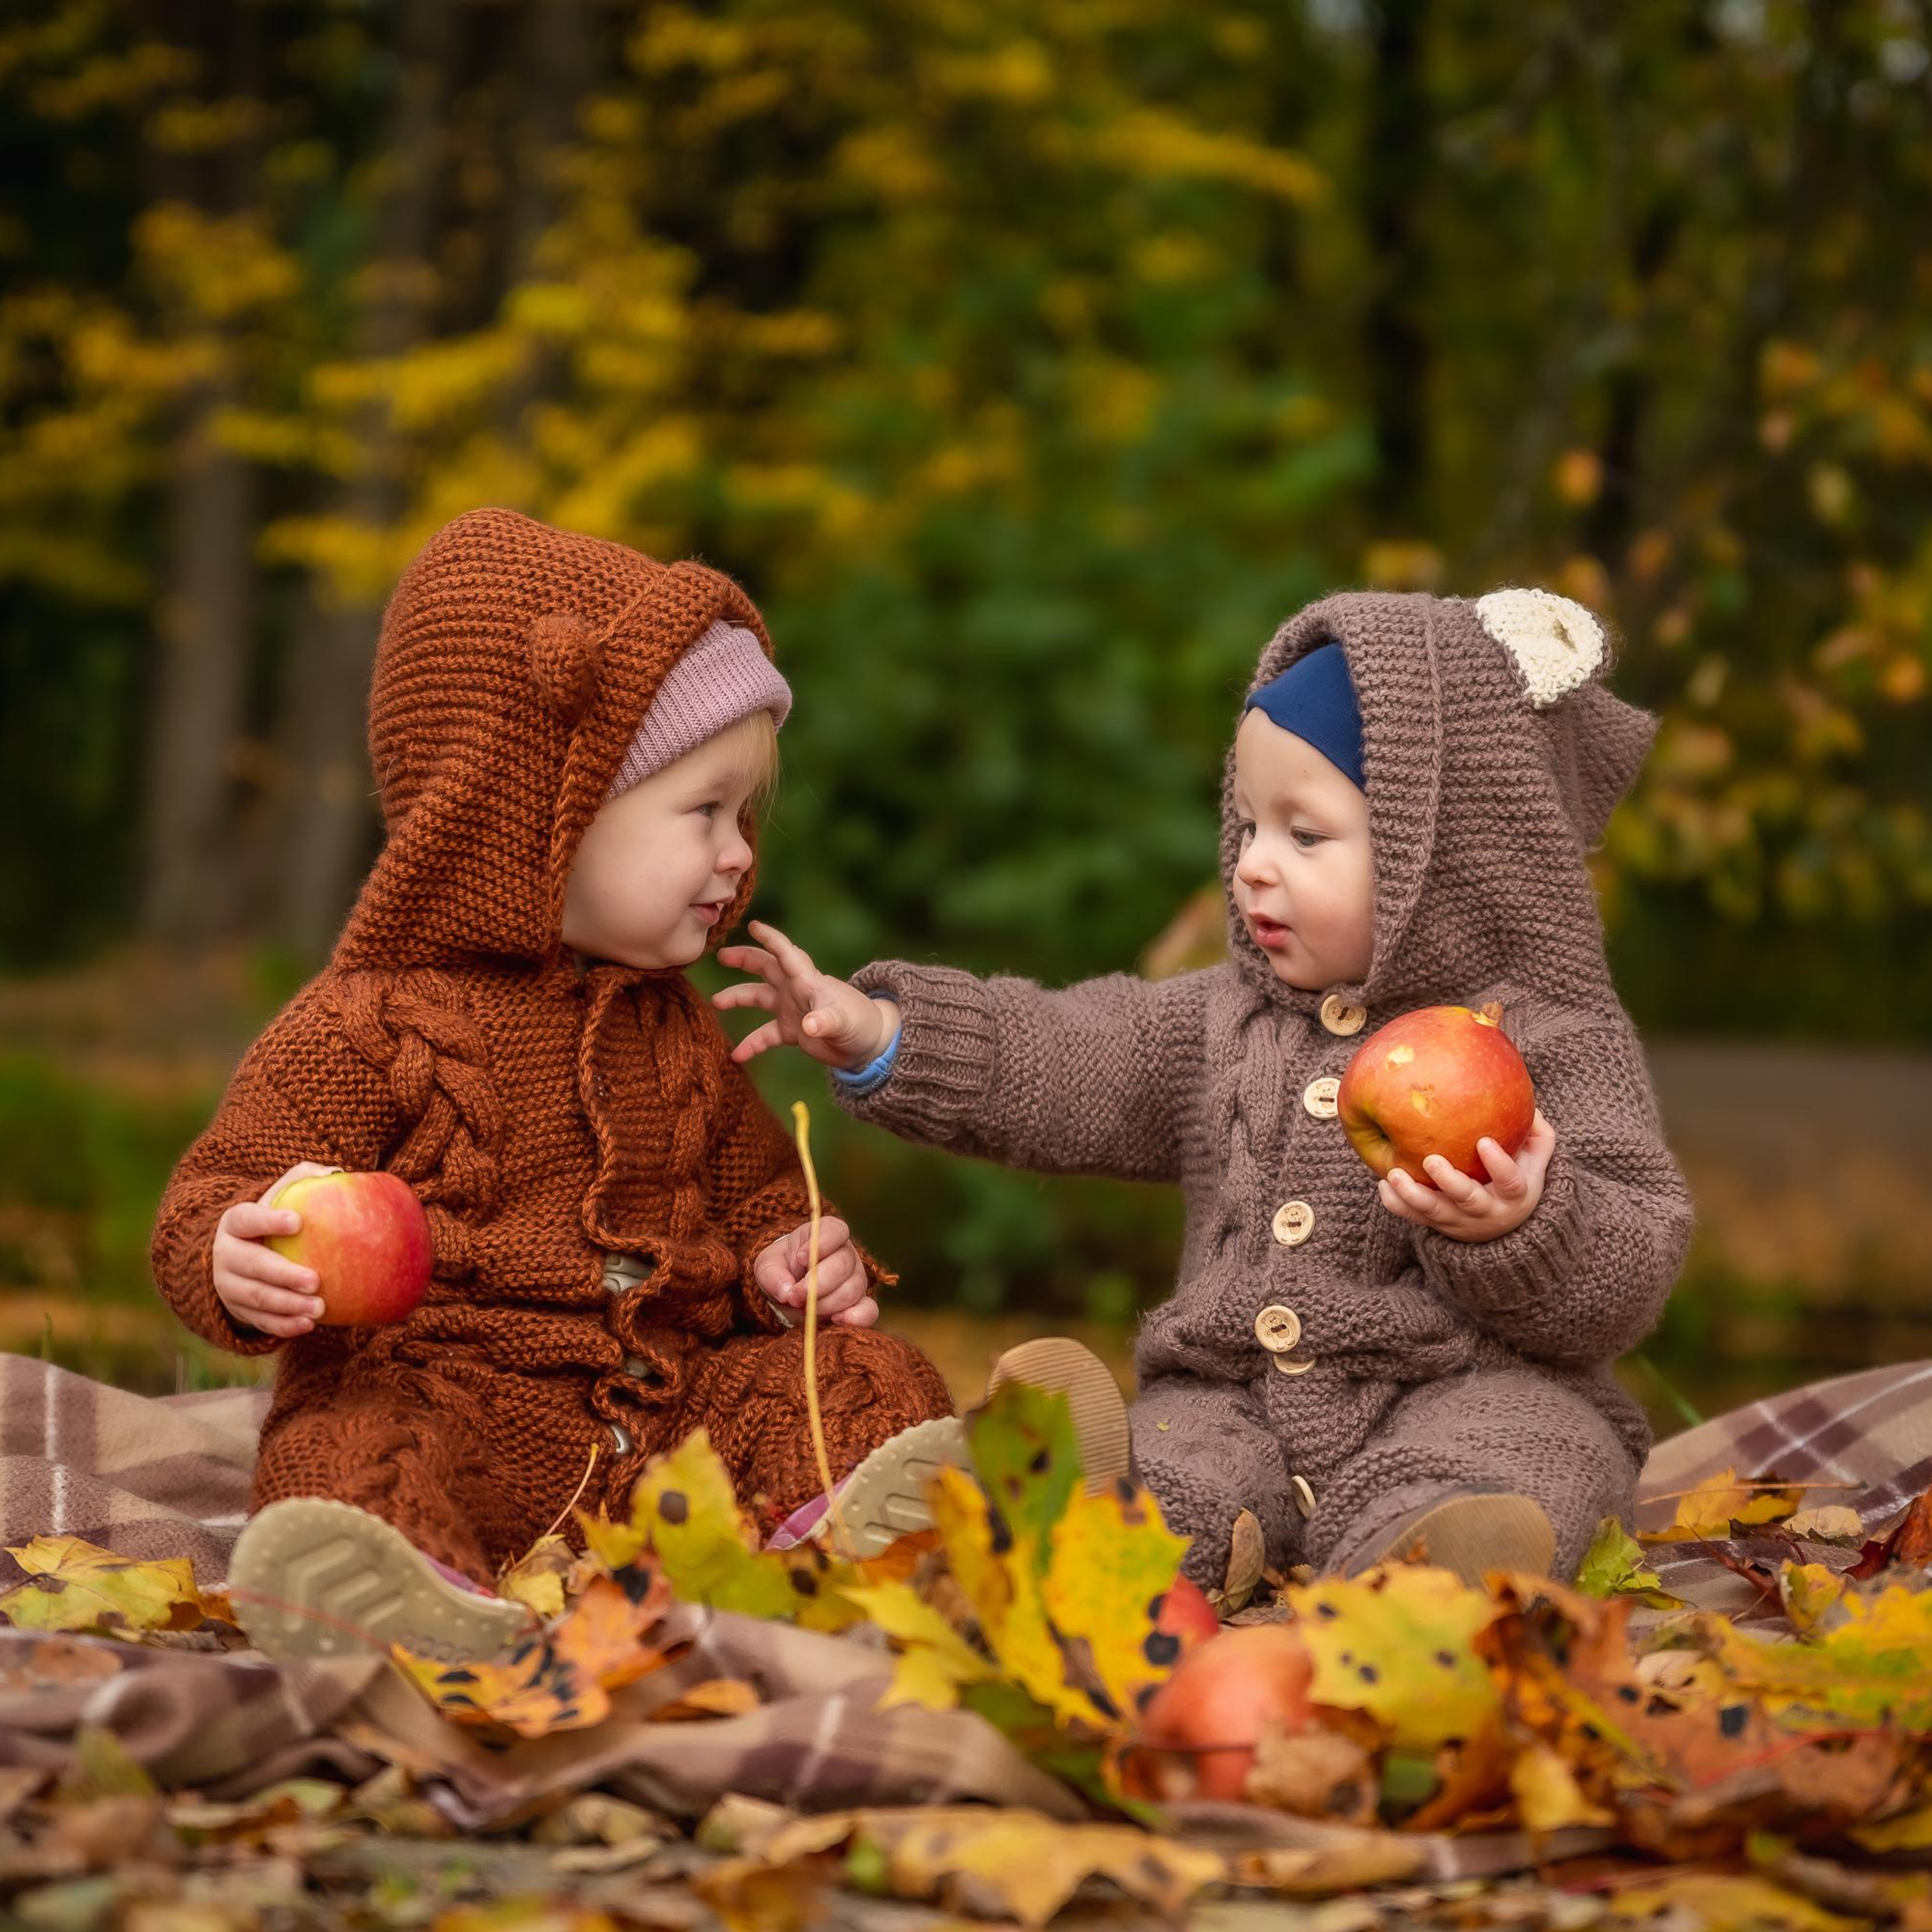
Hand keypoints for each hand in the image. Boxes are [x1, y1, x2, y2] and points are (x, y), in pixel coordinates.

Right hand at [211, 1162, 340, 1338]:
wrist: (243, 1257)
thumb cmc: (273, 1220)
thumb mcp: (280, 1196)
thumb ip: (302, 1179)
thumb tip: (332, 1173)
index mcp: (235, 1223)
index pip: (247, 1219)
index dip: (269, 1221)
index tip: (297, 1222)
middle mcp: (225, 1255)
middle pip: (252, 1265)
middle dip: (283, 1274)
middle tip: (315, 1279)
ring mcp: (229, 1287)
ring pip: (256, 1297)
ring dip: (288, 1305)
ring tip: (319, 1307)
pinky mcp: (240, 1312)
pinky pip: (261, 1321)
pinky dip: (284, 1325)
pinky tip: (308, 1324)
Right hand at [713, 920, 898, 1070]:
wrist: (867, 1044)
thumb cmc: (861, 1023)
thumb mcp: (845, 1021)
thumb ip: (827, 1021)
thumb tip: (807, 1026)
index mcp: (808, 980)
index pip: (787, 954)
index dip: (771, 939)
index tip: (754, 925)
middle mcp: (796, 990)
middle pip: (766, 968)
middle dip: (744, 959)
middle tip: (721, 955)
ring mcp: (791, 1009)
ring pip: (758, 997)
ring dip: (738, 997)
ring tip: (716, 1002)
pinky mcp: (791, 1031)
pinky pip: (764, 1034)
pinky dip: (751, 1044)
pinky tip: (736, 1055)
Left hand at [754, 1217, 878, 1327]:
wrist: (789, 1290)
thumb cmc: (781, 1270)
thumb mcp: (767, 1266)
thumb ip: (772, 1275)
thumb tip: (787, 1292)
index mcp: (825, 1234)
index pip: (835, 1231)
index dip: (821, 1244)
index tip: (801, 1258)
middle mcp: (846, 1253)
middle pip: (843, 1264)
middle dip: (817, 1284)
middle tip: (795, 1296)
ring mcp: (856, 1278)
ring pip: (851, 1290)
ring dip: (825, 1304)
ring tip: (804, 1309)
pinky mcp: (860, 1303)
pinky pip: (868, 1310)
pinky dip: (856, 1318)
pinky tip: (837, 1321)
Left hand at [1378, 1111, 1555, 1242]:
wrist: (1505, 1226)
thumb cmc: (1519, 1176)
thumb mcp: (1536, 1158)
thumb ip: (1536, 1131)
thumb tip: (1526, 1101)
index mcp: (1515, 1195)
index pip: (1510, 1182)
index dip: (1499, 1164)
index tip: (1484, 1141)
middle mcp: (1486, 1211)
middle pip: (1468, 1200)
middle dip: (1449, 1181)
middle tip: (1431, 1160)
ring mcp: (1459, 1221)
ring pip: (1435, 1212)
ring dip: (1413, 1195)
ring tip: (1393, 1174)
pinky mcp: (1437, 1225)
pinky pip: (1414, 1217)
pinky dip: (1397, 1204)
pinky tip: (1384, 1185)